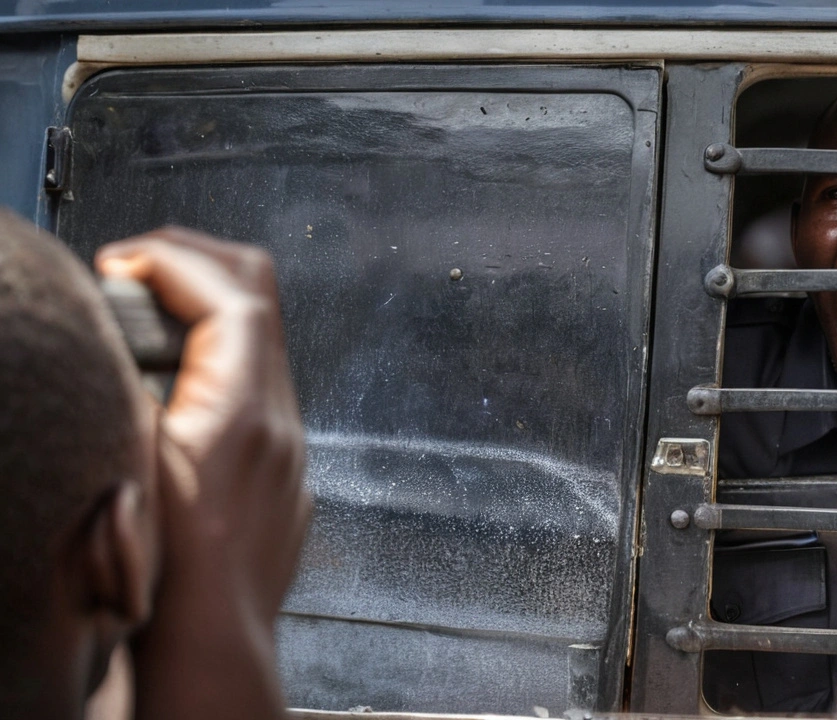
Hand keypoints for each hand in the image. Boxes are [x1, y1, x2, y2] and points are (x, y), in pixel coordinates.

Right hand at [97, 228, 309, 718]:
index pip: (233, 294)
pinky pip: (264, 384)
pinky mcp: (288, 470)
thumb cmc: (164, 576)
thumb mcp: (127, 464)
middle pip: (262, 293)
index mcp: (246, 411)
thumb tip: (117, 333)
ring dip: (205, 311)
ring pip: (263, 338)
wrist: (214, 642)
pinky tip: (177, 382)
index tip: (121, 264)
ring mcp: (292, 445)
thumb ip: (128, 390)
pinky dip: (221, 359)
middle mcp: (283, 421)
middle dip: (195, 263)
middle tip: (133, 271)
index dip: (172, 260)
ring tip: (145, 320)